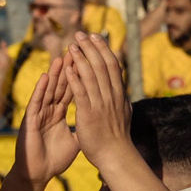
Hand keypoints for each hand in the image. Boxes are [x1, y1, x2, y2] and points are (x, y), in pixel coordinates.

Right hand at [15, 62, 79, 186]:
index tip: (88, 61)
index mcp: (58, 114)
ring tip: (62, 57)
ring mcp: (39, 115)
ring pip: (48, 90)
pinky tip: (46, 77)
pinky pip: (36, 103)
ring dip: (55, 74)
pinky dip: (41, 90)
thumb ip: (82, 129)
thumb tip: (97, 122)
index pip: (71, 91)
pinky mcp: (30, 122)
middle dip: (69, 69)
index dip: (79, 76)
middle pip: (61, 86)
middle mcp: (48, 111)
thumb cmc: (53, 159)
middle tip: (77, 51)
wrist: (38, 174)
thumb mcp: (74, 142)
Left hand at [61, 34, 132, 172]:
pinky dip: (75, 79)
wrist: (116, 156)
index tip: (96, 37)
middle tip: (81, 33)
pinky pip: (81, 93)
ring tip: (71, 45)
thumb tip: (123, 92)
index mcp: (119, 94)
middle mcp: (112, 96)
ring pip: (92, 75)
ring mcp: (101, 104)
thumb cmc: (116, 138)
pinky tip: (68, 68)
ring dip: (81, 58)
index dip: (104, 49)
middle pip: (103, 65)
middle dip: (91, 48)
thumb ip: (120, 101)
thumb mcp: (123, 114)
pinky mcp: (89, 114)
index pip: (113, 65)